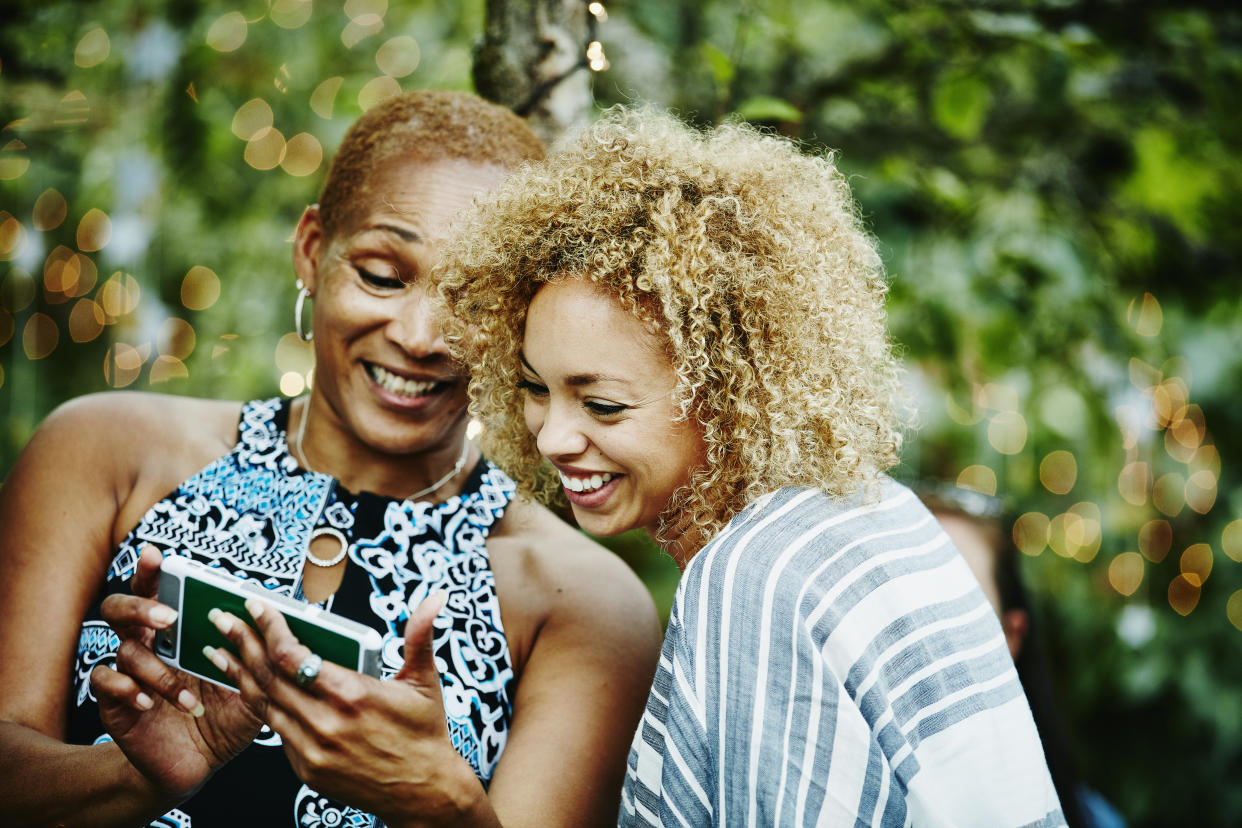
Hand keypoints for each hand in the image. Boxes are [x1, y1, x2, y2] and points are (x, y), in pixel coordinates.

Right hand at [90, 546, 261, 797]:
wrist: (198, 764)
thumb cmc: (226, 716)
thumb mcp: (253, 687)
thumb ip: (262, 657)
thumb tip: (275, 621)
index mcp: (179, 632)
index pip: (158, 590)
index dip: (152, 570)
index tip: (157, 555)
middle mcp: (150, 645)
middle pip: (121, 607)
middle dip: (142, 606)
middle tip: (169, 619)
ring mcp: (130, 673)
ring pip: (125, 649)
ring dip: (159, 672)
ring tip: (189, 698)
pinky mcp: (115, 703)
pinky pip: (105, 682)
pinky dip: (127, 688)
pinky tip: (150, 703)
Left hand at [207, 591, 491, 825]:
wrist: (424, 793)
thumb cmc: (424, 734)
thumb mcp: (424, 681)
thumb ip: (420, 635)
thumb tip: (435, 599)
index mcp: (351, 694)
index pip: (292, 655)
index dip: (269, 627)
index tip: (256, 607)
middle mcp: (326, 723)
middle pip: (268, 677)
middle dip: (241, 643)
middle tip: (221, 619)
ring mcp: (313, 750)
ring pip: (264, 705)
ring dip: (238, 675)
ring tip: (218, 651)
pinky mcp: (307, 770)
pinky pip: (277, 732)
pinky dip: (261, 706)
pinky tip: (249, 688)